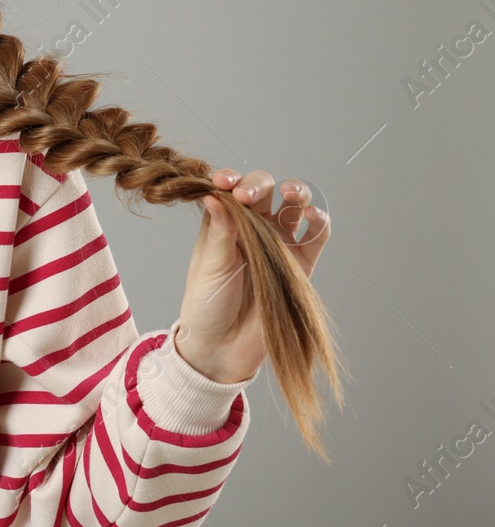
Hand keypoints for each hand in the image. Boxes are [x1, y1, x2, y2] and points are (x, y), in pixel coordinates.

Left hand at [173, 168, 331, 383]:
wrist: (225, 347)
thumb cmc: (207, 305)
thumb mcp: (208, 267)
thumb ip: (219, 232)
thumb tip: (213, 194)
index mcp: (222, 223)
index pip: (229, 189)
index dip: (229, 179)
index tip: (224, 182)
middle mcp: (251, 228)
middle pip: (262, 191)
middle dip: (257, 184)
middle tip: (247, 195)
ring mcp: (278, 243)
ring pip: (293, 206)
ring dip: (296, 192)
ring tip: (291, 193)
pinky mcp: (301, 264)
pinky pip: (316, 236)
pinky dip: (319, 221)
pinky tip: (312, 214)